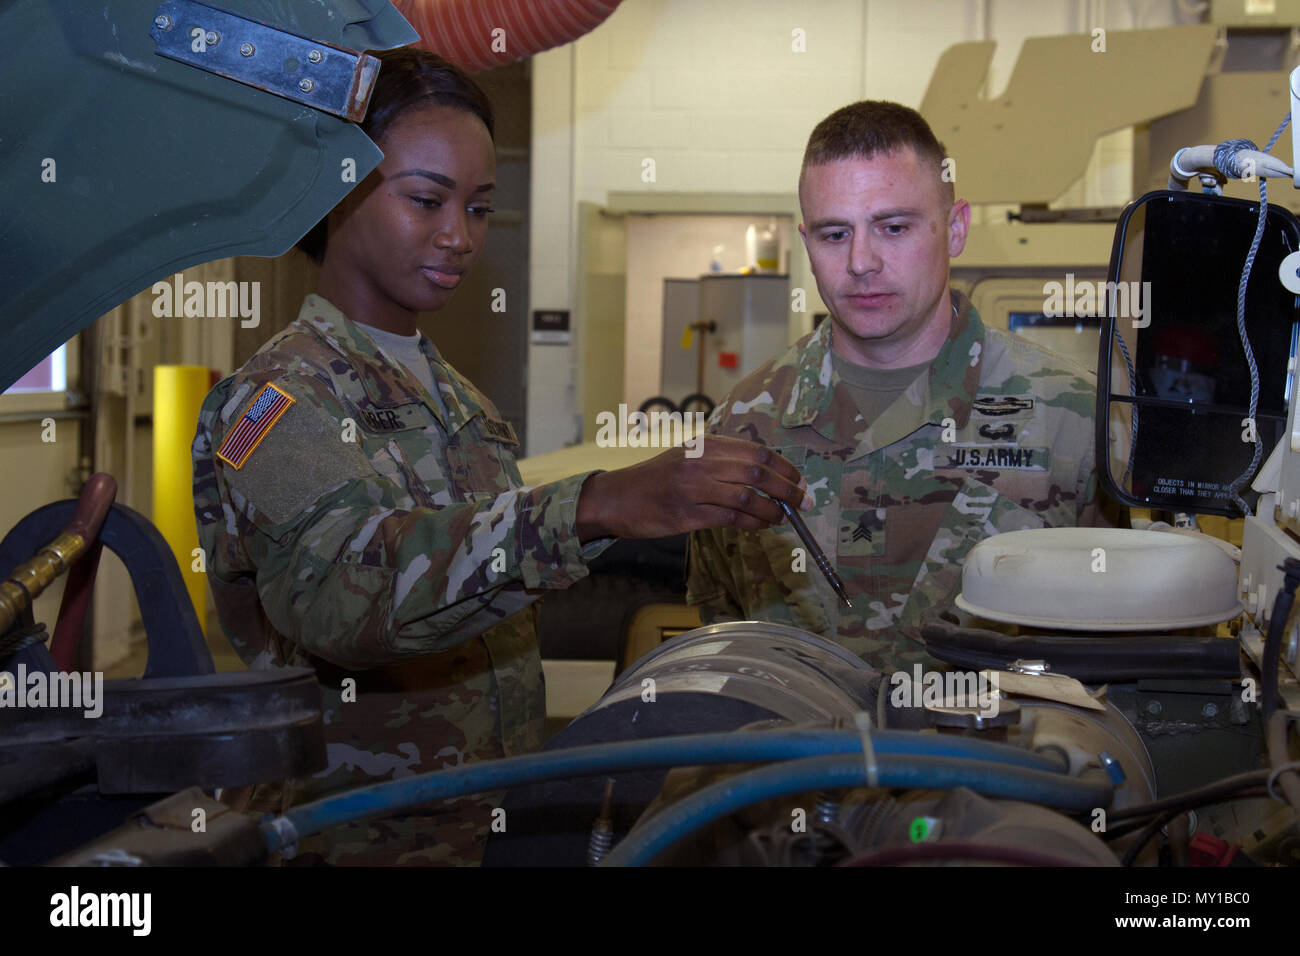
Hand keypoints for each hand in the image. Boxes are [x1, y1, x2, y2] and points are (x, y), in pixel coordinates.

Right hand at [574, 435, 811, 540]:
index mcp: (705, 444)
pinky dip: (752, 523)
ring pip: (748, 497)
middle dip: (788, 488)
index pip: (757, 451)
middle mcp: (701, 461)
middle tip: (804, 501)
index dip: (785, 467)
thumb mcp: (687, 456)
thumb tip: (763, 474)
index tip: (799, 480)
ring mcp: (693, 488)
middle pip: (758, 472)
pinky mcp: (687, 514)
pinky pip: (730, 518)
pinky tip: (761, 526)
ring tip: (784, 518)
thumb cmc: (654, 479)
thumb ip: (720, 460)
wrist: (616, 498)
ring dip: (773, 510)